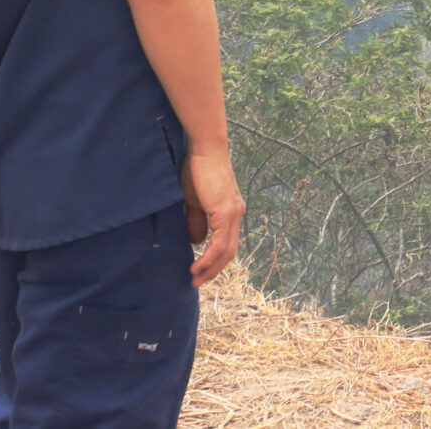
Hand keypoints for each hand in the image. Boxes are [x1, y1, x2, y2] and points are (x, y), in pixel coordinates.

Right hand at [180, 146, 243, 288]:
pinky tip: (197, 266)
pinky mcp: (226, 212)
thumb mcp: (193, 201)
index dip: (214, 260)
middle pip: (229, 251)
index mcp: (230, 211)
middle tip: (197, 282)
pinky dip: (209, 258)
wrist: (202, 149)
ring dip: (210, 268)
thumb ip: (196, 221)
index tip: (199, 272)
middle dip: (213, 270)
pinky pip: (220, 243)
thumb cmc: (195, 170)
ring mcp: (233, 213)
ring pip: (226, 251)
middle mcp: (236, 213)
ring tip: (195, 279)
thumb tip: (197, 242)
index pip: (226, 242)